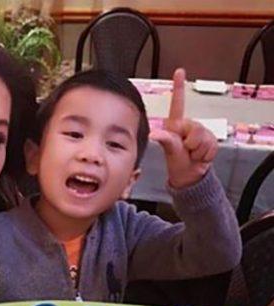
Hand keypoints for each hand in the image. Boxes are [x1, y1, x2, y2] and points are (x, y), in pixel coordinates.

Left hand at [150, 68, 217, 188]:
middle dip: (192, 143)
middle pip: (196, 128)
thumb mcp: (170, 149)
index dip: (179, 86)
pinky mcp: (211, 139)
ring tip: (192, 153)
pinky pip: (212, 145)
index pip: (178, 103)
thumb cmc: (176, 160)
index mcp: (176, 124)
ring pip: (204, 138)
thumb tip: (154, 134)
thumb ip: (165, 139)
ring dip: (199, 150)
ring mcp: (200, 132)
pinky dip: (206, 154)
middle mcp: (188, 125)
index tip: (179, 71)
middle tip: (186, 150)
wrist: (189, 174)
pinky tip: (200, 155)